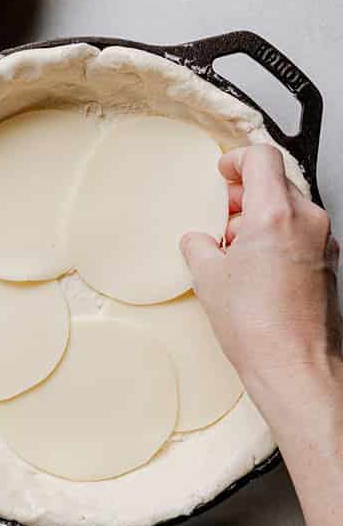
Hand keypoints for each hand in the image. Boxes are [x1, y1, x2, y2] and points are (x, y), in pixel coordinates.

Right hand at [182, 145, 341, 406]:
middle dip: (245, 196)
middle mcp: (307, 220)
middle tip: (221, 218)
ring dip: (261, 219)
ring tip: (235, 252)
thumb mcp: (209, 282)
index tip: (224, 173)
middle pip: (276, 184)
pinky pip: (301, 234)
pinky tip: (256, 270)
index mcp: (276, 214)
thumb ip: (199, 249)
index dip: (237, 160)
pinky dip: (278, 239)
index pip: (261, 158)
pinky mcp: (328, 262)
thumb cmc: (259, 330)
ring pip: (289, 210)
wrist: (295, 367)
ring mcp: (323, 241)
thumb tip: (197, 242)